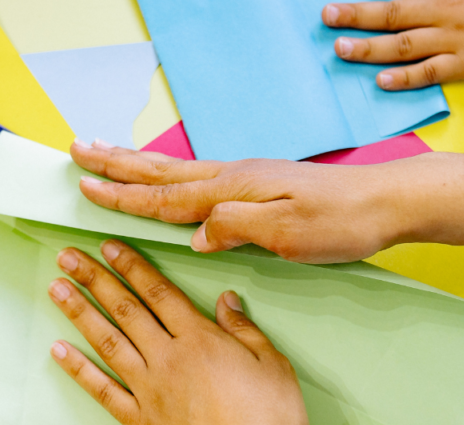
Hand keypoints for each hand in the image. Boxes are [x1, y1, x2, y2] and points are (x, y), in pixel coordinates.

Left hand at [48, 240, 310, 424]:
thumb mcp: (274, 366)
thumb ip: (245, 331)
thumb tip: (227, 300)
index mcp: (201, 341)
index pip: (159, 292)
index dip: (132, 266)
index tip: (110, 247)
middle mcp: (168, 360)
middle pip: (126, 309)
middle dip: (95, 278)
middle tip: (68, 256)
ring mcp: (149, 392)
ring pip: (107, 342)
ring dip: (79, 312)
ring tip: (56, 288)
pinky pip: (102, 391)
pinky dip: (78, 370)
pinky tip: (59, 351)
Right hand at [72, 141, 463, 263]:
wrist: (385, 202)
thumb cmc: (341, 222)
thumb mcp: (287, 232)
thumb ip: (235, 227)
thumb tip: (192, 234)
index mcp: (234, 190)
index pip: (166, 196)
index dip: (123, 196)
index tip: (85, 188)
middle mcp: (234, 178)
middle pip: (162, 173)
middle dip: (117, 166)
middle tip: (77, 152)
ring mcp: (246, 180)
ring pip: (178, 173)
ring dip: (137, 166)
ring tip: (106, 155)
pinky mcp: (259, 187)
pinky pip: (199, 180)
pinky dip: (170, 178)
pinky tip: (167, 180)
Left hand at [323, 0, 463, 89]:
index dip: (368, 0)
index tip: (340, 2)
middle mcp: (443, 14)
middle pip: (392, 15)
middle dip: (357, 16)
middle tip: (327, 18)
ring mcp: (452, 41)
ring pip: (403, 45)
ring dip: (370, 48)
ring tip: (342, 49)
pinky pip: (428, 73)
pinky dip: (404, 78)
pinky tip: (380, 81)